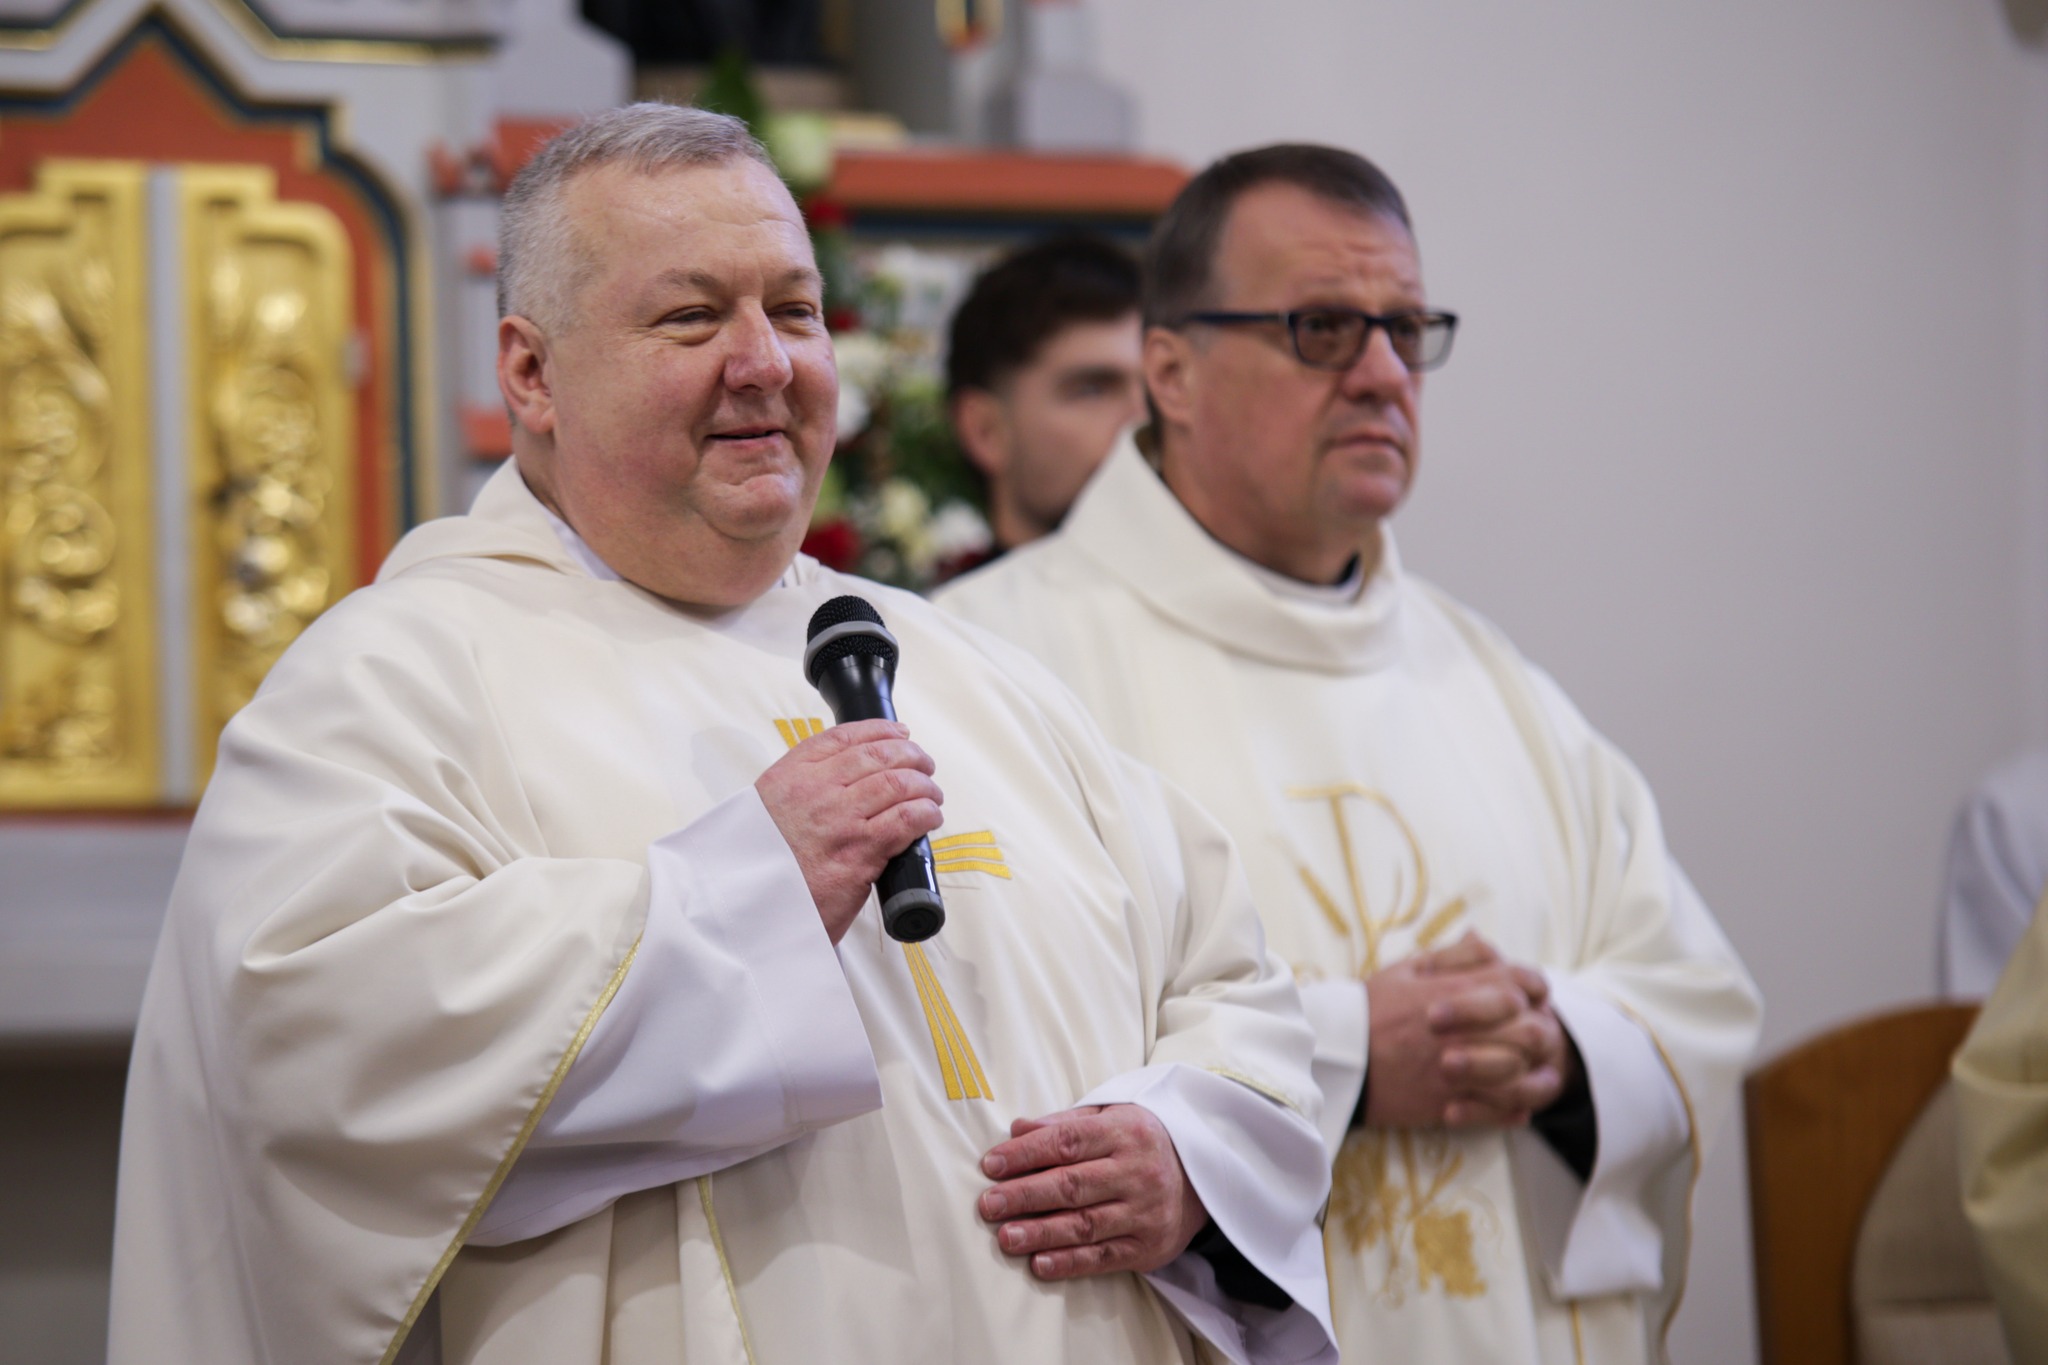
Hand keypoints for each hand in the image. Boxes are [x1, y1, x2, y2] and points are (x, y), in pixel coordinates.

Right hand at [755, 719, 942, 942]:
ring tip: (931, 795)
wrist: (748, 911)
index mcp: (790, 777)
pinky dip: (925, 813)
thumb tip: (848, 777)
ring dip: (924, 786)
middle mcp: (815, 791)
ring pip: (899, 783)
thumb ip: (801, 790)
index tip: (900, 734)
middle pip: (879, 755)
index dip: (881, 730)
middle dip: (911, 755)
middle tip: (923, 766)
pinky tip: (929, 817)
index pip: (844, 737)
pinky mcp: (859, 855)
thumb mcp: (766, 812)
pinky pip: (906, 819)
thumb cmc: (761, 867)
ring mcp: (839, 821)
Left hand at [977, 1104, 1207, 1280]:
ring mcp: (1145, 1211)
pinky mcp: (1149, 1246)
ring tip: (1006, 1238)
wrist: (1204, 1176)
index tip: (990, 1165)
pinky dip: (1070, 1262)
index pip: (1067, 1141)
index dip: (1026, 1153)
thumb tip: (1016, 1129)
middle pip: (1073, 1185)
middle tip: (989, 1205)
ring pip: (1085, 1224)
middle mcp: (1138, 1171)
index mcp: (1124, 1132)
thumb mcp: (1110, 1118)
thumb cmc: (1141, 1142)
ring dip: (1042, 1233)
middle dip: (1026, 1195)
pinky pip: (1104, 1256)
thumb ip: (1064, 1124)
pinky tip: (1040, 1264)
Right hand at [1364, 931, 1562, 1127]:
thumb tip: (1485, 939)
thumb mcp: (1404, 970)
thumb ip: (1450, 955)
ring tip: (1527, 1066)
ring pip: (1520, 1072)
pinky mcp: (1447, 1104)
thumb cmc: (1369, 1010)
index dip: (1533, 986)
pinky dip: (1515, 1107)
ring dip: (1531, 1069)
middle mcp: (1459, 1032)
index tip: (1531, 993)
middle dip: (1539, 1028)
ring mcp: (1456, 1071)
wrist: (1336, 1060)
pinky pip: (1499, 1110)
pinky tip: (1516, 1102)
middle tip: (1533, 1030)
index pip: (1516, 983)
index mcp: (1450, 994)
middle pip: (1529, 1029)